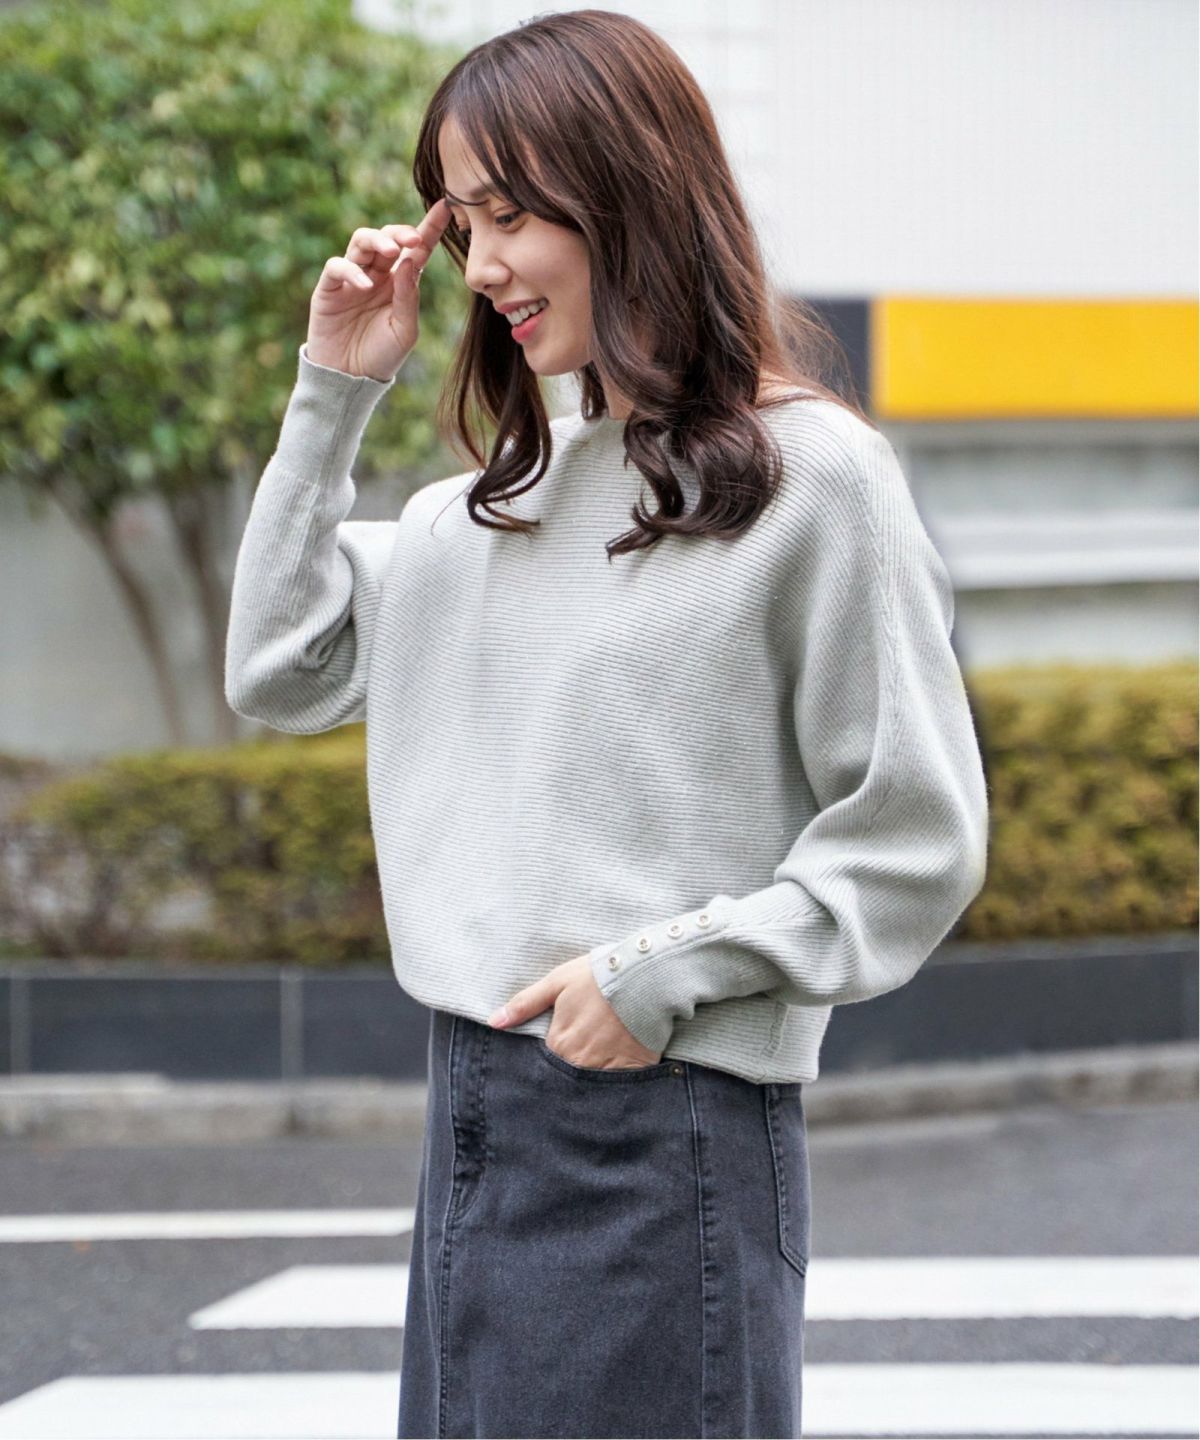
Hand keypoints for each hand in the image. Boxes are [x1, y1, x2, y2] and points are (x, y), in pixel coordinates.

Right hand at [305, 198, 453, 382]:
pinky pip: (337, 266)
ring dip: (377, 241)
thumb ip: (410, 296)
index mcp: (400, 282)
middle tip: (413, 240)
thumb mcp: (405, 329)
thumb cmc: (381, 356)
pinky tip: (365, 285)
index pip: (416, 249)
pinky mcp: (329, 288)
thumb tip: (413, 259)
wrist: (350, 380)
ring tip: (391, 252)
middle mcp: (377, 274)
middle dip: (400, 233)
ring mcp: (351, 278)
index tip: (446, 207)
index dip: (430, 228)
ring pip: (361, 242)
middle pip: (387, 238)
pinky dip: (351, 271)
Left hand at [488, 955, 663, 1070]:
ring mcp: (607, 1069)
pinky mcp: (633, 1070)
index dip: (555, 1053)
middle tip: (584, 1052)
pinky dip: (618, 1081)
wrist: (645, 977)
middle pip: (568, 1074)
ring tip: (602, 1060)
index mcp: (559, 1042)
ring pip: (592, 1083)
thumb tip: (494, 1022)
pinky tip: (621, 1068)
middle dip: (572, 1068)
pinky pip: (619, 1085)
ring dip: (593, 1076)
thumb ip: (524, 1005)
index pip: (546, 1061)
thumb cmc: (598, 976)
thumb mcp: (557, 982)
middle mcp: (580, 1061)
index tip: (564, 1043)